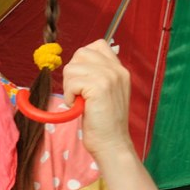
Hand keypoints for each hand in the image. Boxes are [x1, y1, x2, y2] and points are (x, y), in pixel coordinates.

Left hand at [62, 39, 133, 159]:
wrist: (112, 144)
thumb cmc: (104, 123)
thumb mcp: (106, 93)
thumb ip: (98, 75)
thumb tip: (76, 64)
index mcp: (120, 70)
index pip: (98, 45)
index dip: (83, 59)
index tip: (81, 79)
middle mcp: (116, 70)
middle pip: (81, 53)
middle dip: (72, 73)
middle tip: (78, 93)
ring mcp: (109, 77)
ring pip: (72, 67)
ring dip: (69, 86)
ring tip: (80, 102)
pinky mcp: (99, 87)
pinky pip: (71, 82)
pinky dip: (69, 96)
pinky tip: (79, 107)